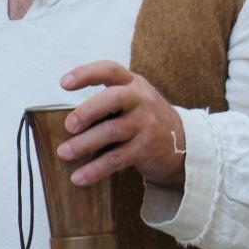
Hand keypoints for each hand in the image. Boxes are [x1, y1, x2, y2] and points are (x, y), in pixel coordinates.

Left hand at [58, 61, 185, 188]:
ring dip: (84, 144)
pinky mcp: (145, 149)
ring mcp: (145, 124)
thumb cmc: (147, 120)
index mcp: (134, 84)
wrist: (183, 143)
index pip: (110, 70)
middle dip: (87, 111)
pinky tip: (79, 177)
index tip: (64, 83)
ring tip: (64, 153)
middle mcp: (141, 100)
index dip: (86, 73)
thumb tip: (67, 118)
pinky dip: (95, 169)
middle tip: (68, 126)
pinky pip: (115, 159)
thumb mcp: (135, 100)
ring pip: (111, 131)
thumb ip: (109, 100)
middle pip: (112, 98)